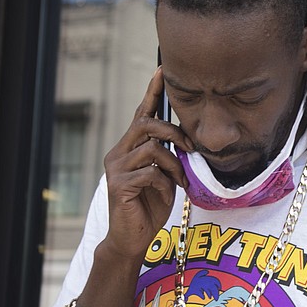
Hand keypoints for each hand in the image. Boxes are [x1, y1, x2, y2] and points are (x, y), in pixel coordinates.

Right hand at [101, 67, 194, 261]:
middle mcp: (118, 153)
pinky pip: (151, 172)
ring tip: (180, 179)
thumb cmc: (151, 206)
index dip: (152, 91)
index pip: (141, 113)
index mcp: (129, 148)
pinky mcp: (118, 185)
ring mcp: (115, 168)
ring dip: (174, 163)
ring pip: (152, 148)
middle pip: (146, 124)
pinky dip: (166, 181)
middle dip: (174, 132)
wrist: (132, 238)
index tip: (163, 68)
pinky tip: (168, 192)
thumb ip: (170, 156)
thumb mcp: (165, 176)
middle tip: (191, 148)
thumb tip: (189, 142)